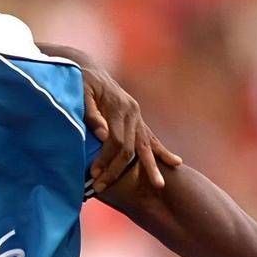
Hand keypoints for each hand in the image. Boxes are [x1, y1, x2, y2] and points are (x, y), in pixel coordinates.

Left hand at [82, 64, 182, 193]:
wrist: (90, 69)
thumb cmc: (81, 82)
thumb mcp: (81, 93)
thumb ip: (91, 113)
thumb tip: (102, 135)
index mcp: (119, 107)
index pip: (116, 141)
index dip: (106, 159)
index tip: (94, 175)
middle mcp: (133, 113)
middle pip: (130, 148)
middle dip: (117, 170)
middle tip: (102, 187)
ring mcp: (138, 116)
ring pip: (144, 146)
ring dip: (150, 168)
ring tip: (159, 185)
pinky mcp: (138, 119)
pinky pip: (151, 138)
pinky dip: (162, 152)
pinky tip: (175, 163)